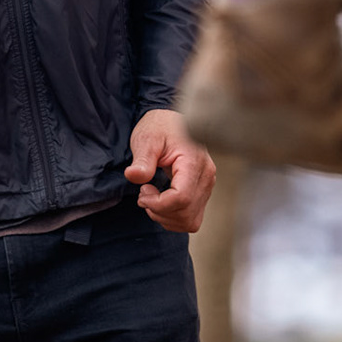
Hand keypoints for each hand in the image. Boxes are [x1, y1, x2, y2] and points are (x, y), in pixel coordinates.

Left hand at [125, 108, 215, 232]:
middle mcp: (206, 177)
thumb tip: (134, 176)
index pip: (181, 198)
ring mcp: (207, 186)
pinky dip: (173, 218)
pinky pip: (191, 218)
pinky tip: (161, 202)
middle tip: (145, 193)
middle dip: (159, 211)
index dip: (158, 203)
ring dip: (166, 217)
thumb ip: (142, 159)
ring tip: (152, 198)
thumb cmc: (160, 127)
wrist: (173, 120)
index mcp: (194, 163)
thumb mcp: (147, 138)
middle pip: (186, 213)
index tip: (143, 190)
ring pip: (190, 221)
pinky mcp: (202, 192)